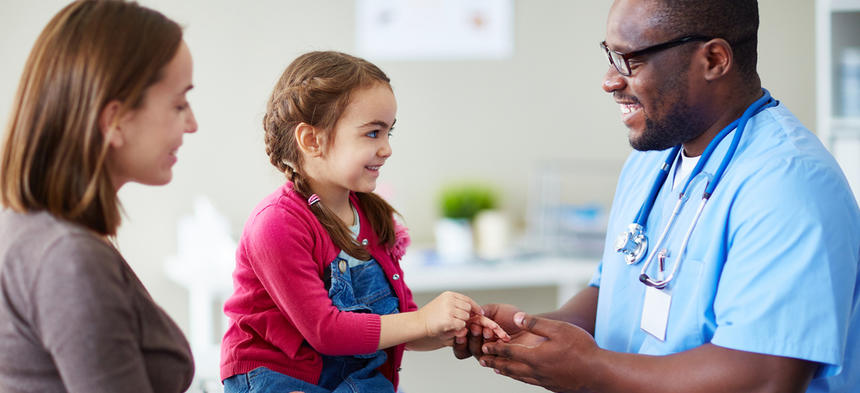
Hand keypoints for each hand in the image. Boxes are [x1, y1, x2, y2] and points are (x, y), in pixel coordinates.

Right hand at [417, 291, 482, 336]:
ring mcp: (449, 310)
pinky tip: (448, 328)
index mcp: (448, 295)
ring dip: (461, 323)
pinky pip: (461, 325)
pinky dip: (457, 328)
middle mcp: (450, 300)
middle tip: (458, 321)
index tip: (480, 312)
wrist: (417, 324)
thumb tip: (475, 311)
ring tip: (450, 324)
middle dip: (467, 316)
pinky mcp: (449, 320)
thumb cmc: (429, 317)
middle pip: (468, 308)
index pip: (467, 299)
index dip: (475, 307)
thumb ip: (456, 305)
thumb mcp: (442, 304)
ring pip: (466, 317)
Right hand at [453, 303, 520, 359]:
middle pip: (465, 348)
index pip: (460, 339)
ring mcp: (490, 354)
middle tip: (476, 327)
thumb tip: (473, 315)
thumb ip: (483, 311)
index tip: (463, 328)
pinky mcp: (501, 361)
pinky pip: (492, 360)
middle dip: (470, 337)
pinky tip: (496, 342)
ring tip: (487, 331)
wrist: (532, 325)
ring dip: (480, 342)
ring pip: (477, 354)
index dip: (458, 336)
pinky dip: (493, 350)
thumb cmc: (514, 317)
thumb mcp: (496, 310)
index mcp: (475, 333)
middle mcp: (480, 345)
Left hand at [479, 312, 599, 391]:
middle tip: (483, 361)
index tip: (485, 348)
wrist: (598, 373)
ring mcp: (544, 380)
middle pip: (510, 367)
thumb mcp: (559, 329)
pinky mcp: (552, 385)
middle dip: (495, 363)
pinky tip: (522, 376)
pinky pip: (530, 381)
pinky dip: (520, 378)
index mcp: (534, 357)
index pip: (508, 353)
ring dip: (506, 372)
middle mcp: (535, 371)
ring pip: (519, 376)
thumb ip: (537, 323)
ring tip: (497, 370)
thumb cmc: (581, 348)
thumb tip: (517, 318)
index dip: (495, 350)